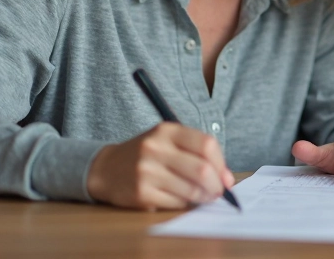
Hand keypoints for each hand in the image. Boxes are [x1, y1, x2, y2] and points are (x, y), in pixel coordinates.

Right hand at [86, 122, 234, 209]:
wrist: (106, 169)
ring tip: (204, 197)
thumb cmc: (146, 155)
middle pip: (202, 170)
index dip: (222, 164)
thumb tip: (227, 178)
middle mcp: (155, 148)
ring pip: (191, 190)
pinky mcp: (141, 193)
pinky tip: (183, 200)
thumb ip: (196, 153)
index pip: (206, 144)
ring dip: (204, 198)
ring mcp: (147, 171)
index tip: (226, 177)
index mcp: (166, 130)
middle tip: (219, 192)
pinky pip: (176, 203)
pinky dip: (186, 204)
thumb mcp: (167, 142)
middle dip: (216, 185)